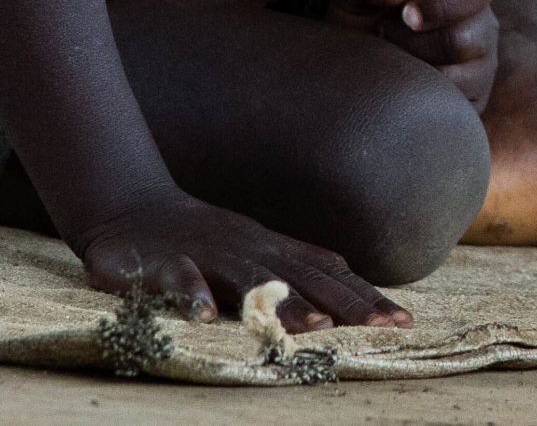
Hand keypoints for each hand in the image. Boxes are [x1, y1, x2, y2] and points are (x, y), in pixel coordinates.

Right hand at [71, 188, 410, 330]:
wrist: (135, 210)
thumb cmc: (207, 242)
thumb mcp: (260, 255)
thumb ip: (302, 274)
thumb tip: (354, 297)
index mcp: (275, 252)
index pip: (331, 275)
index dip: (366, 298)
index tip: (402, 322)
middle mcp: (252, 251)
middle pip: (306, 279)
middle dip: (346, 304)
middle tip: (383, 326)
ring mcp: (211, 255)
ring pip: (252, 281)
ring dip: (284, 302)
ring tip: (317, 325)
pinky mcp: (164, 263)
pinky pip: (180, 280)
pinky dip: (193, 296)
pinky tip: (207, 316)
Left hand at [325, 0, 498, 109]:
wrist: (355, 59)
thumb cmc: (364, 14)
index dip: (440, 3)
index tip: (405, 14)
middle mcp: (482, 27)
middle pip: (459, 39)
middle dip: (411, 42)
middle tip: (386, 37)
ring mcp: (482, 69)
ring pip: (455, 78)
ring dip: (412, 72)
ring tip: (395, 60)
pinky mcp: (472, 104)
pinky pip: (451, 109)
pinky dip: (418, 101)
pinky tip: (403, 86)